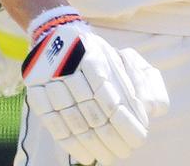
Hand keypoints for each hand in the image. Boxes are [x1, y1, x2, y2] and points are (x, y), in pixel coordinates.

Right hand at [22, 9, 167, 163]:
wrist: (54, 36)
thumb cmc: (96, 54)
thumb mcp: (121, 58)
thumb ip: (141, 80)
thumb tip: (154, 108)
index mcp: (93, 55)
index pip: (111, 96)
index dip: (126, 121)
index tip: (139, 138)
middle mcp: (68, 66)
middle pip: (93, 112)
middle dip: (112, 137)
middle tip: (127, 152)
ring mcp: (48, 79)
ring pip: (73, 121)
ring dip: (94, 144)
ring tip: (109, 157)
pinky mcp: (35, 91)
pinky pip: (52, 123)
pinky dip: (70, 144)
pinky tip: (86, 155)